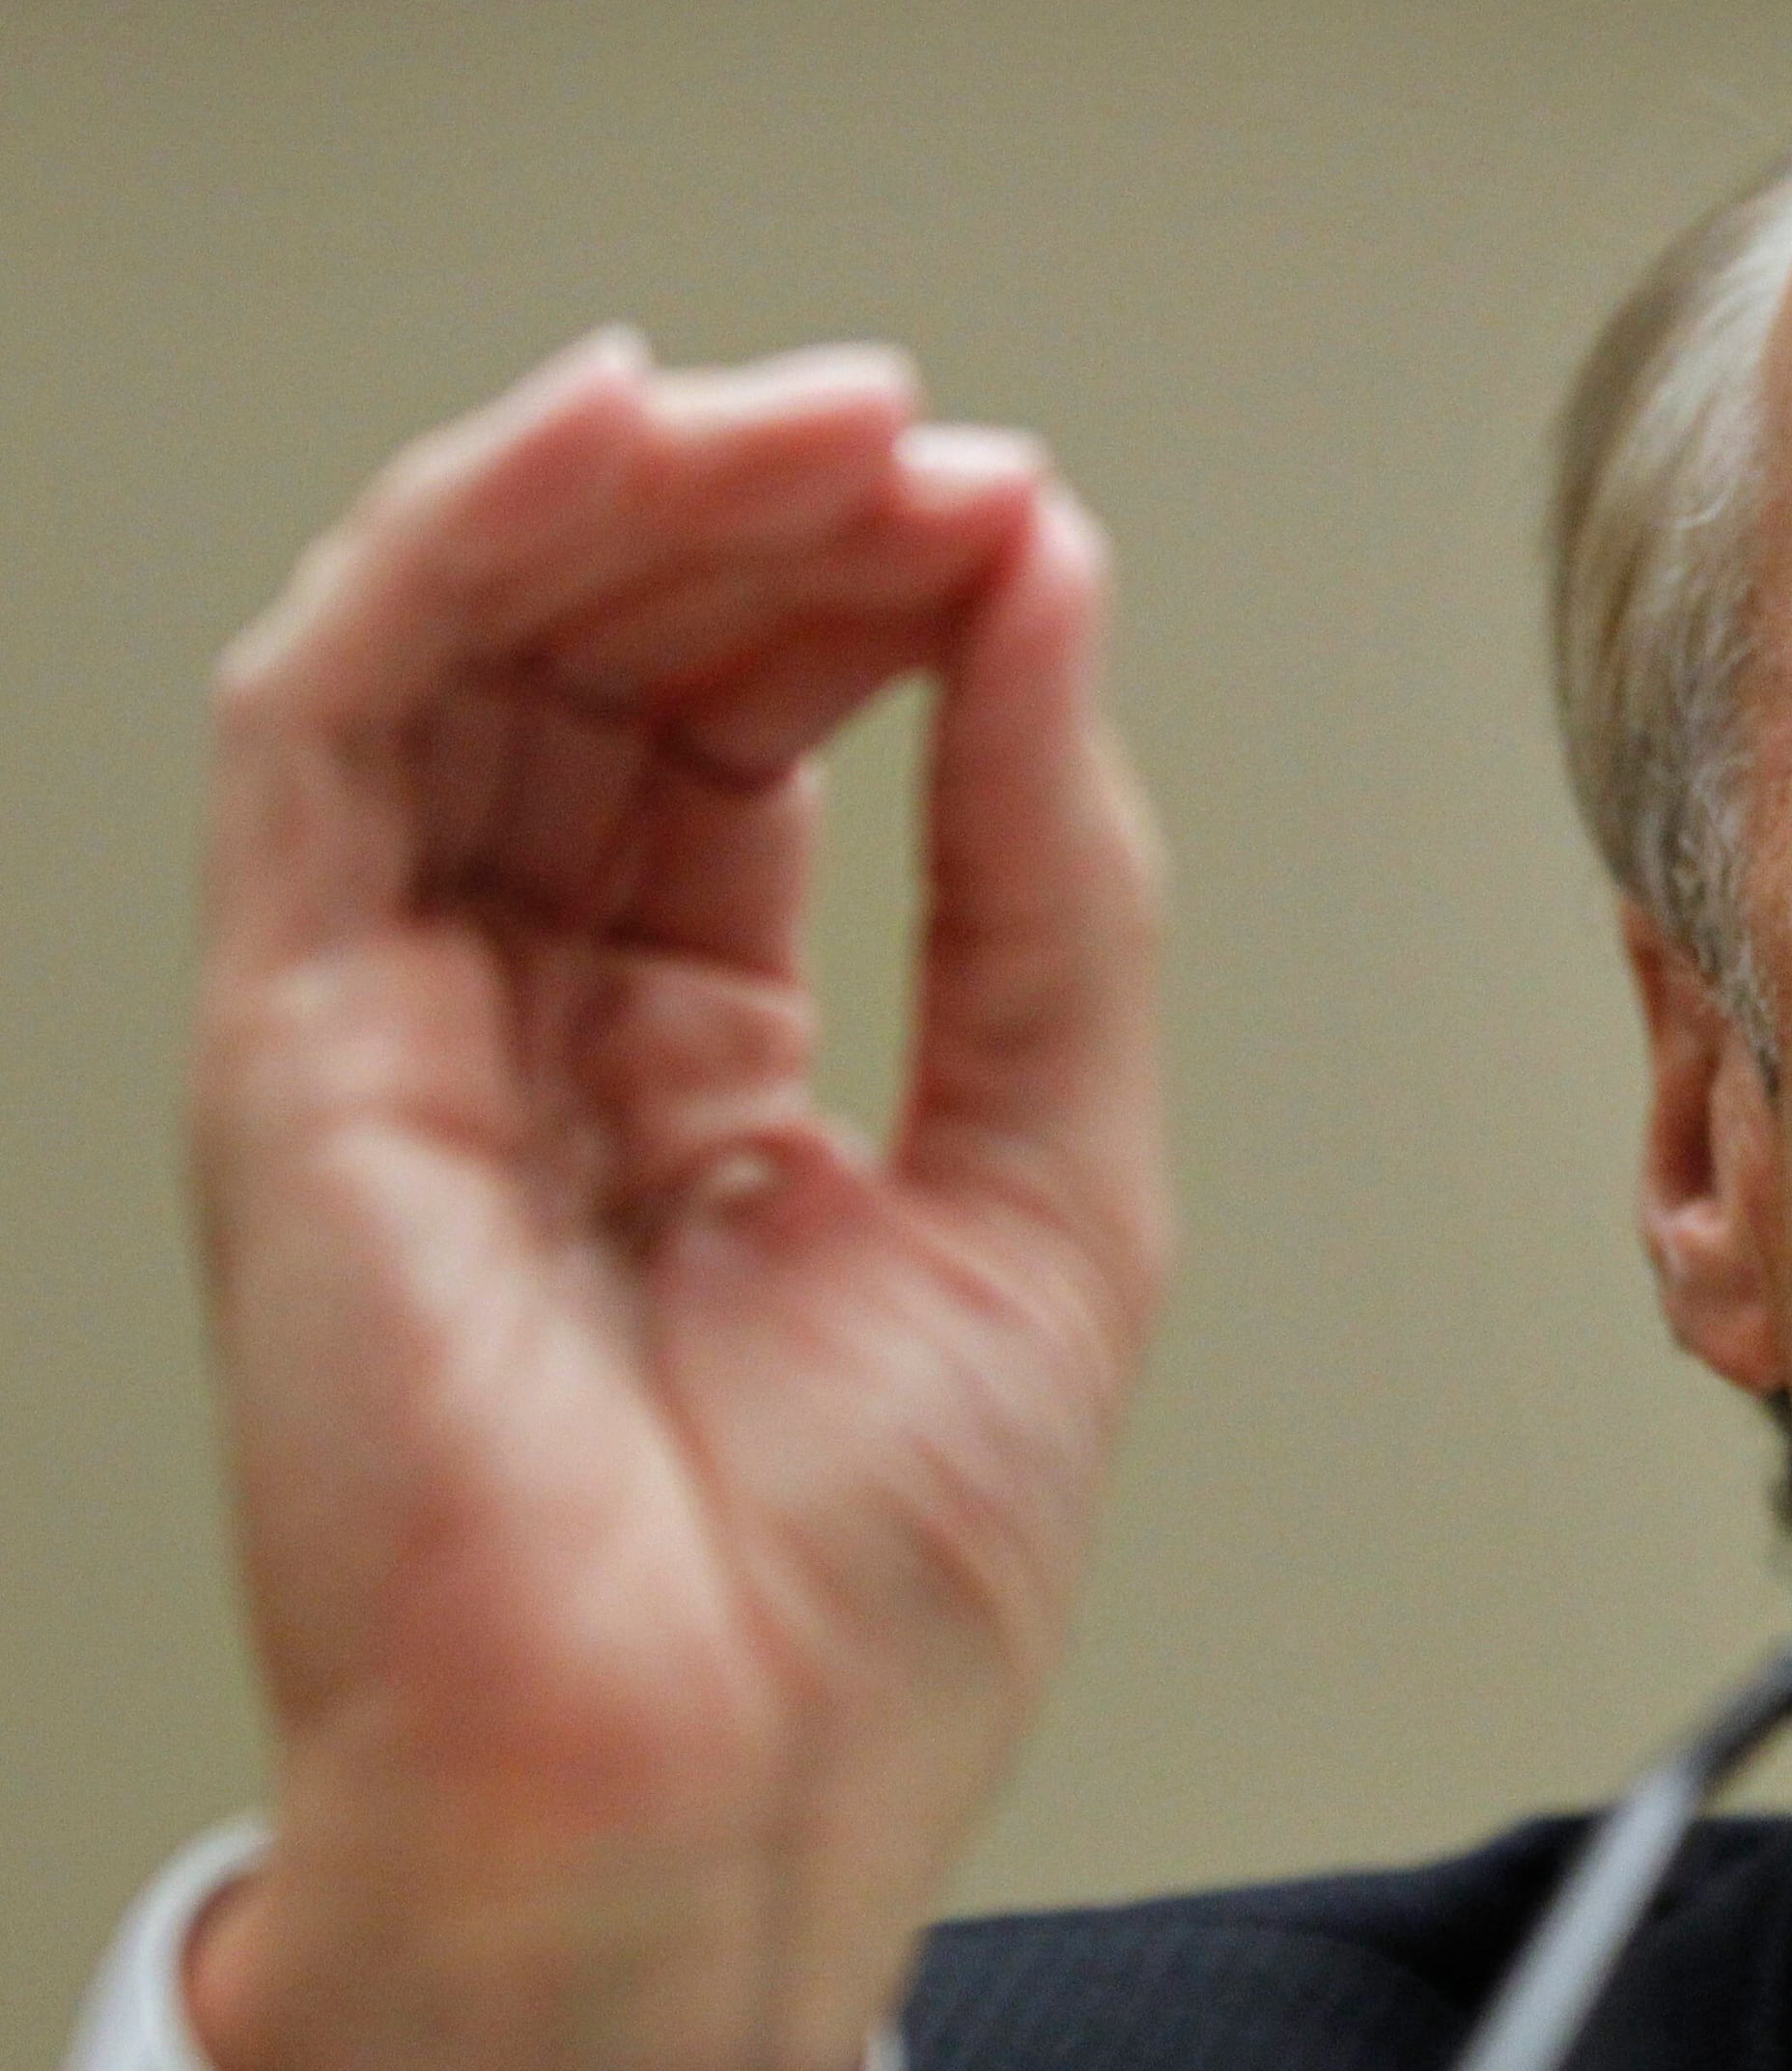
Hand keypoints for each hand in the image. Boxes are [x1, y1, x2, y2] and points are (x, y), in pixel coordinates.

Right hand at [182, 331, 1166, 2070]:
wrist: (718, 1805)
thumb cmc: (864, 1589)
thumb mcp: (1058, 1163)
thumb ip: (1047, 869)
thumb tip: (1046, 585)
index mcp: (706, 1063)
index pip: (755, 744)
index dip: (878, 602)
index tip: (1015, 524)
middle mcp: (539, 1021)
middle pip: (611, 669)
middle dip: (768, 519)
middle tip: (921, 446)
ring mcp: (404, 1018)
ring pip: (466, 649)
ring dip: (633, 494)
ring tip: (810, 423)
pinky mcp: (295, 1035)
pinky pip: (328, 718)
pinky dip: (456, 547)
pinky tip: (603, 442)